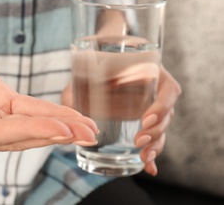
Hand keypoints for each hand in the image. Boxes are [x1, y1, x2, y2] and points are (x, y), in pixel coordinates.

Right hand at [0, 29, 98, 153]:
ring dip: (58, 126)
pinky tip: (70, 117)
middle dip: (56, 135)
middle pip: (21, 136)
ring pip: (28, 125)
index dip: (32, 132)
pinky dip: (48, 112)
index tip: (63, 131)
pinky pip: (25, 108)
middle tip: (90, 135)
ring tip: (90, 130)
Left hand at [61, 66, 180, 175]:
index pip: (169, 89)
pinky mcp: (143, 123)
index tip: (146, 119)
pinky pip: (153, 139)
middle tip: (138, 141)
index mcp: (150, 72)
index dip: (162, 106)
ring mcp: (150, 108)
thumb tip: (69, 100)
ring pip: (161, 129)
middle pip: (167, 114)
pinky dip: (153, 155)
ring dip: (156, 145)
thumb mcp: (83, 74)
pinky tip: (150, 169)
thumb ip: (78, 83)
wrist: (88, 76)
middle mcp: (155, 91)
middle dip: (156, 131)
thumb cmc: (89, 70)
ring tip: (144, 157)